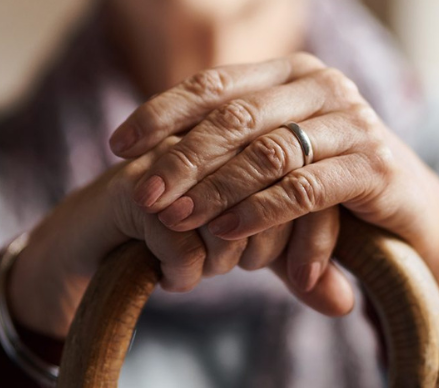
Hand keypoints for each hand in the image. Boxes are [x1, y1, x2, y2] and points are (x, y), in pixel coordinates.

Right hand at [7, 136, 352, 338]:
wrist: (91, 241)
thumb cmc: (181, 236)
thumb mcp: (251, 250)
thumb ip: (301, 268)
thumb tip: (347, 303)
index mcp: (252, 135)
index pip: (311, 176)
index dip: (316, 234)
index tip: (302, 276)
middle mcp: (214, 137)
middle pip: (276, 190)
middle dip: (268, 247)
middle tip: (243, 268)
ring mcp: (173, 156)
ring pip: (230, 214)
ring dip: (224, 258)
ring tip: (208, 271)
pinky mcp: (134, 188)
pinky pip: (181, 238)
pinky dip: (185, 271)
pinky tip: (175, 279)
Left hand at [109, 53, 438, 309]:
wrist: (412, 213)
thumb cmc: (328, 184)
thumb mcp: (276, 157)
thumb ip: (227, 148)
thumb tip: (141, 156)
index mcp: (293, 72)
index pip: (215, 84)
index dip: (162, 111)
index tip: (119, 145)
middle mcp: (324, 85)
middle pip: (236, 117)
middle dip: (181, 157)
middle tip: (142, 192)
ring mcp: (353, 121)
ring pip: (267, 151)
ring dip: (214, 188)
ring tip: (176, 218)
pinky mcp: (375, 165)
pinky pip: (304, 189)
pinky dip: (259, 212)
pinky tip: (225, 232)